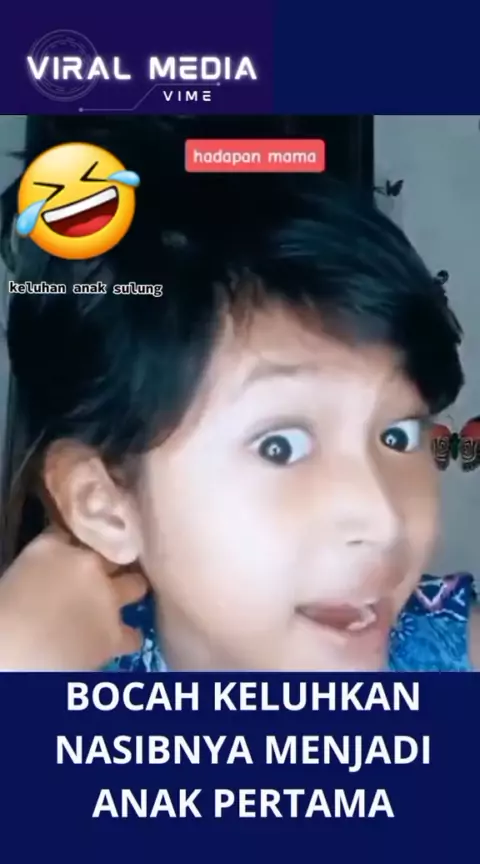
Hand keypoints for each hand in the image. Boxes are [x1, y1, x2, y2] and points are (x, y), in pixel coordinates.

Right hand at [0, 529, 148, 669]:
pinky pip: (134, 635)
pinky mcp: (115, 633)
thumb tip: (49, 584)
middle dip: (109, 564)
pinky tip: (116, 642)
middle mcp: (87, 563)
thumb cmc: (2, 618)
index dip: (74, 544)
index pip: (71, 533)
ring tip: (115, 604)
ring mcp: (107, 596)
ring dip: (128, 593)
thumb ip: (38, 574)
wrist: (13, 657)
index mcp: (51, 548)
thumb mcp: (15, 581)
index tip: (72, 552)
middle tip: (98, 578)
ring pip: (136, 585)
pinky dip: (126, 638)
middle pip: (112, 553)